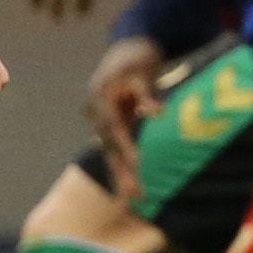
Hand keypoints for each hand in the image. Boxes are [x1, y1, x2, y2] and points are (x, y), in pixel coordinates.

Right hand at [83, 35, 167, 204]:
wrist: (126, 48)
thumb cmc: (137, 58)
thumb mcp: (144, 71)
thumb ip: (148, 93)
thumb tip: (157, 113)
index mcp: (100, 96)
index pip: (114, 127)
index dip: (125, 148)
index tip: (138, 165)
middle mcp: (95, 111)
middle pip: (108, 146)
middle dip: (120, 172)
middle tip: (134, 198)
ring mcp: (98, 119)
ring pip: (110, 152)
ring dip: (120, 176)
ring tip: (129, 204)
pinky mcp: (108, 126)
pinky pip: (114, 150)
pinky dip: (121, 168)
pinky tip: (126, 189)